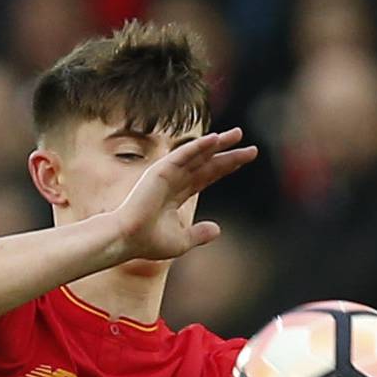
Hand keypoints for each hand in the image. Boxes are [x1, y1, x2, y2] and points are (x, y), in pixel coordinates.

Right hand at [114, 129, 258, 261]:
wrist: (128, 240)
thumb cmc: (148, 241)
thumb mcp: (181, 240)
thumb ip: (199, 234)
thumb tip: (218, 230)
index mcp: (179, 193)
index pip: (208, 176)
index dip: (226, 167)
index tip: (244, 159)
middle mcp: (175, 180)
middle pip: (207, 163)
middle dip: (228, 153)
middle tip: (249, 144)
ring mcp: (168, 174)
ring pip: (198, 155)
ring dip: (217, 144)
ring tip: (238, 135)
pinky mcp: (160, 172)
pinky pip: (183, 155)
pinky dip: (198, 146)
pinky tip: (215, 139)